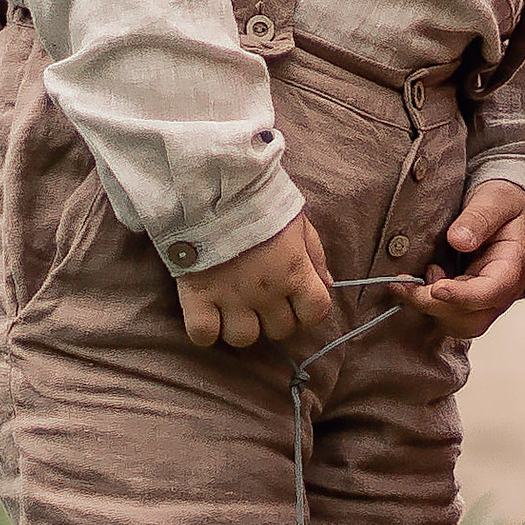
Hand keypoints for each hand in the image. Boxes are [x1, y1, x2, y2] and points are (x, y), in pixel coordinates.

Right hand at [175, 212, 333, 350]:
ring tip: (233, 306)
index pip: (316, 313)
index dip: (308, 311)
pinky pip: (204, 336)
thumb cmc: (258, 199)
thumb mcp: (297, 221)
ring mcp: (231, 298)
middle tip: (260, 297)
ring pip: (244, 338)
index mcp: (295, 272)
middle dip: (274, 317)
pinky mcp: (197, 297)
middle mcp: (267, 292)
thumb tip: (327, 284)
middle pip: (281, 330)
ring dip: (241, 326)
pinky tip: (207, 313)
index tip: (296, 300)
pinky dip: (206, 330)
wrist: (212, 185)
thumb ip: (315, 254)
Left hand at [396, 180, 524, 341]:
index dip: (462, 296)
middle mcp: (502, 291)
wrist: (518, 209)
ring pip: (458, 323)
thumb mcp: (497, 199)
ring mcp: (486, 299)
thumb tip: (457, 240)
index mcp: (514, 267)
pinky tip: (418, 280)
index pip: (491, 293)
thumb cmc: (509, 202)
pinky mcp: (470, 299)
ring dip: (428, 307)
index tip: (436, 288)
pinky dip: (428, 303)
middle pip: (470, 319)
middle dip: (433, 306)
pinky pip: (450, 314)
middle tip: (403, 284)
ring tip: (410, 280)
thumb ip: (479, 218)